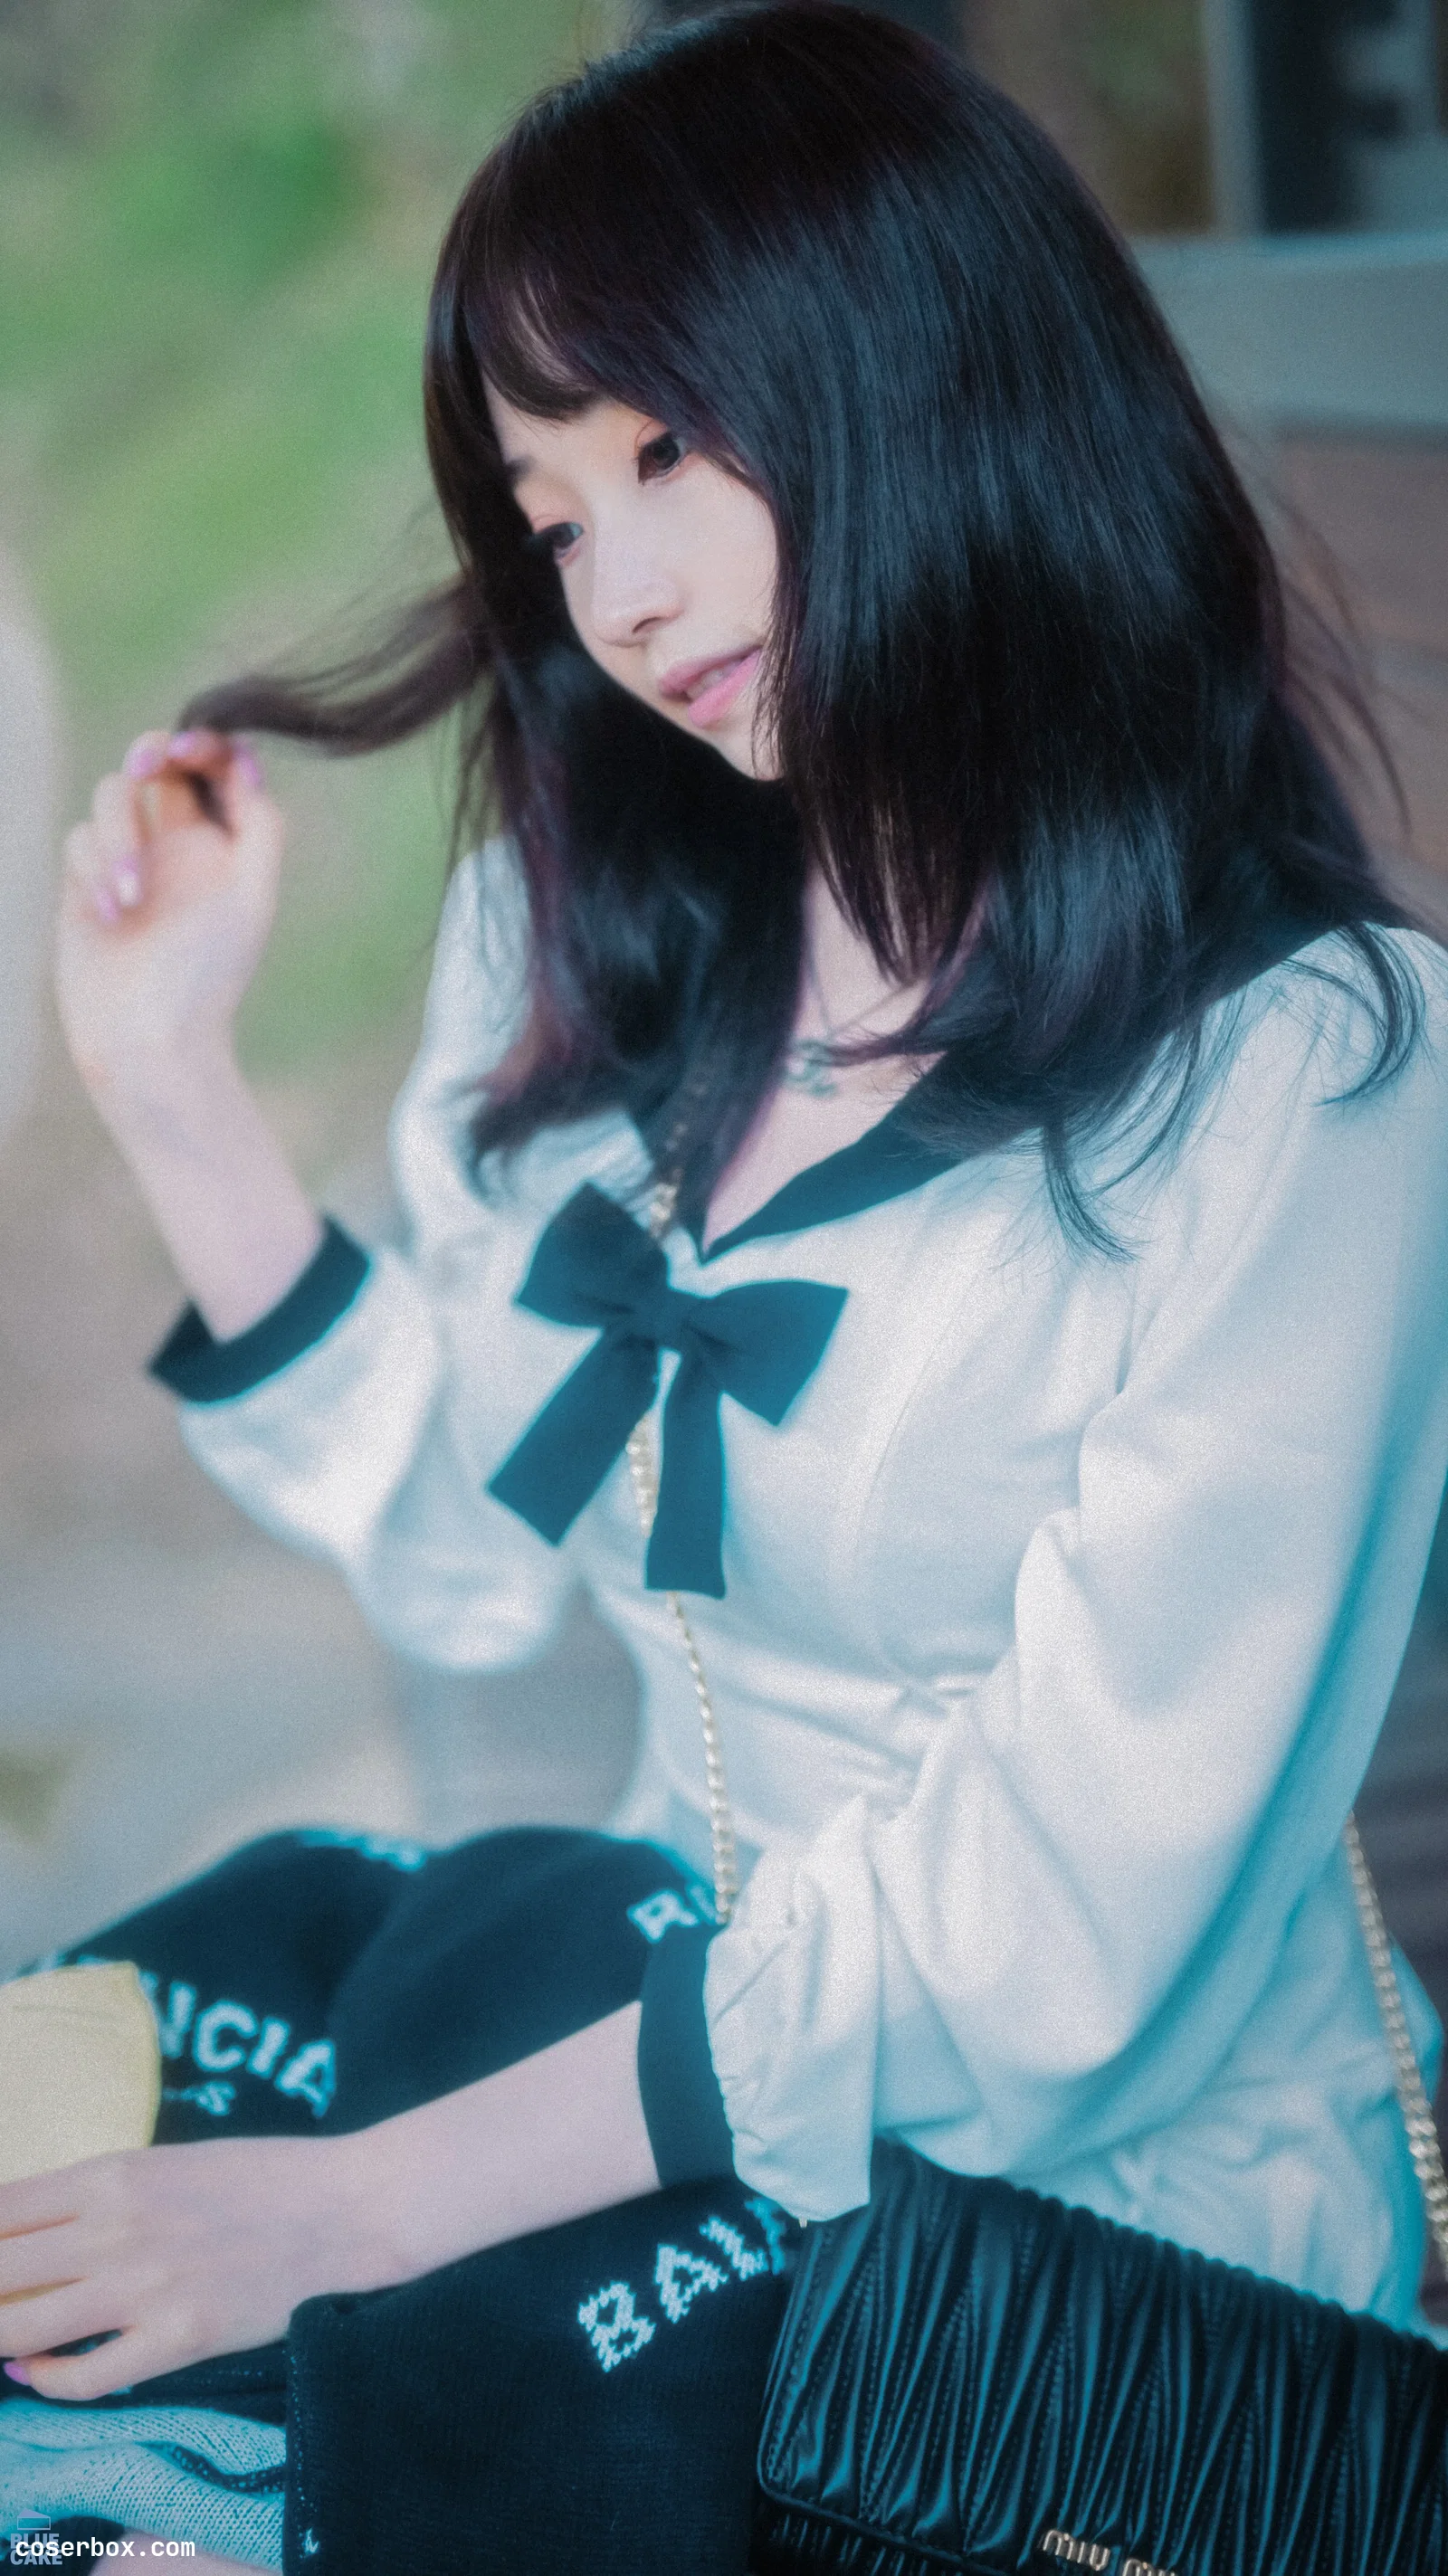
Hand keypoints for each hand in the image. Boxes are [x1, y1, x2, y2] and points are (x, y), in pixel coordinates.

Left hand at [0, 2134, 385, 2401]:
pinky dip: (48, 2381)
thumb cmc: (260, 2177)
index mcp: (112, 2174)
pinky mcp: (177, 2339)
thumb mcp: (168, 2163)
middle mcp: (116, 2227)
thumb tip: (26, 2232)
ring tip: (3, 2341)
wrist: (346, 2208)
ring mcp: (144, 2287)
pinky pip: (84, 2377)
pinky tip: (44, 2372)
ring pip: (21, 2328)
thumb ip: (99, 2194)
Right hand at [55, 727, 285, 1104]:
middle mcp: (178, 843)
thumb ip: (258, 824)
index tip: (192, 747)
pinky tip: (111, 918)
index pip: (214, 765)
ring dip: (118, 835)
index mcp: (223, 843)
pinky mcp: (86, 880)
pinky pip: (77, 839)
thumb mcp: (252, 896)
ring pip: (111, 794)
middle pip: (157, 761)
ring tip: (130, 899)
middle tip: (145, 766)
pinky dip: (93, 870)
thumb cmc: (207, 975)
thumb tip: (246, 759)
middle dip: (150, 752)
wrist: (149, 1040)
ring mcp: (129, 859)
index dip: (204, 740)